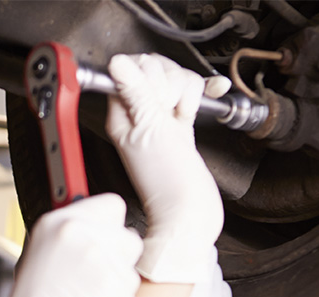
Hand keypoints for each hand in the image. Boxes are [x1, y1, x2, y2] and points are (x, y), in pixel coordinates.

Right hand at [0, 194, 142, 296]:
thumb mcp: (35, 256)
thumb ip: (65, 234)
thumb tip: (89, 224)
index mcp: (57, 223)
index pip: (109, 204)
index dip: (106, 220)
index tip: (104, 227)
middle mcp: (82, 234)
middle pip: (125, 230)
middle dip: (116, 248)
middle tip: (94, 267)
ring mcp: (104, 258)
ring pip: (132, 257)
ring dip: (119, 271)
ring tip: (91, 289)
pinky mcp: (119, 285)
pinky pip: (131, 284)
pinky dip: (118, 296)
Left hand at [106, 53, 225, 284]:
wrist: (191, 211)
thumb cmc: (167, 182)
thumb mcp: (150, 130)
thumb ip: (135, 93)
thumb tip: (117, 63)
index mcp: (121, 116)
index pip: (129, 68)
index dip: (148, 74)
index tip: (157, 97)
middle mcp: (138, 115)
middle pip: (155, 69)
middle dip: (169, 82)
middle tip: (169, 111)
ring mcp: (159, 120)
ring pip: (175, 80)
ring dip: (185, 92)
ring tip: (182, 117)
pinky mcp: (179, 126)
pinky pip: (189, 96)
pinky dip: (198, 96)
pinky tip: (201, 104)